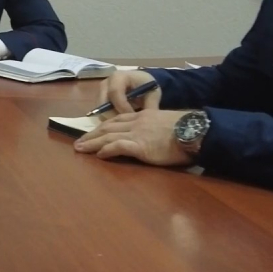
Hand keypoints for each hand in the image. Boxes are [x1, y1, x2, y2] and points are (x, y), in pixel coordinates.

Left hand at [73, 109, 192, 165]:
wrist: (194, 131)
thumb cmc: (185, 130)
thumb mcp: (166, 123)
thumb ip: (154, 128)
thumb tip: (151, 137)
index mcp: (143, 116)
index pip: (117, 120)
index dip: (103, 126)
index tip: (93, 132)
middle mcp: (136, 122)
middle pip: (108, 127)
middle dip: (91, 135)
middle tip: (78, 142)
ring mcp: (137, 133)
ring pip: (108, 136)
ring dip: (92, 142)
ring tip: (80, 149)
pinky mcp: (140, 145)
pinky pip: (118, 146)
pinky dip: (106, 150)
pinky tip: (98, 155)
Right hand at [97, 69, 162, 116]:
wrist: (141, 84)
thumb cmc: (146, 86)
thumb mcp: (153, 94)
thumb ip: (151, 105)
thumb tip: (148, 120)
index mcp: (118, 77)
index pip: (115, 92)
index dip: (123, 107)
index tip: (134, 117)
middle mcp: (106, 83)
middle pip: (104, 103)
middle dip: (116, 116)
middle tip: (129, 123)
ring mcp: (101, 93)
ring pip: (101, 111)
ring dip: (113, 119)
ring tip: (127, 122)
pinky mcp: (99, 101)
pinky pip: (101, 114)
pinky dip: (111, 120)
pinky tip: (123, 122)